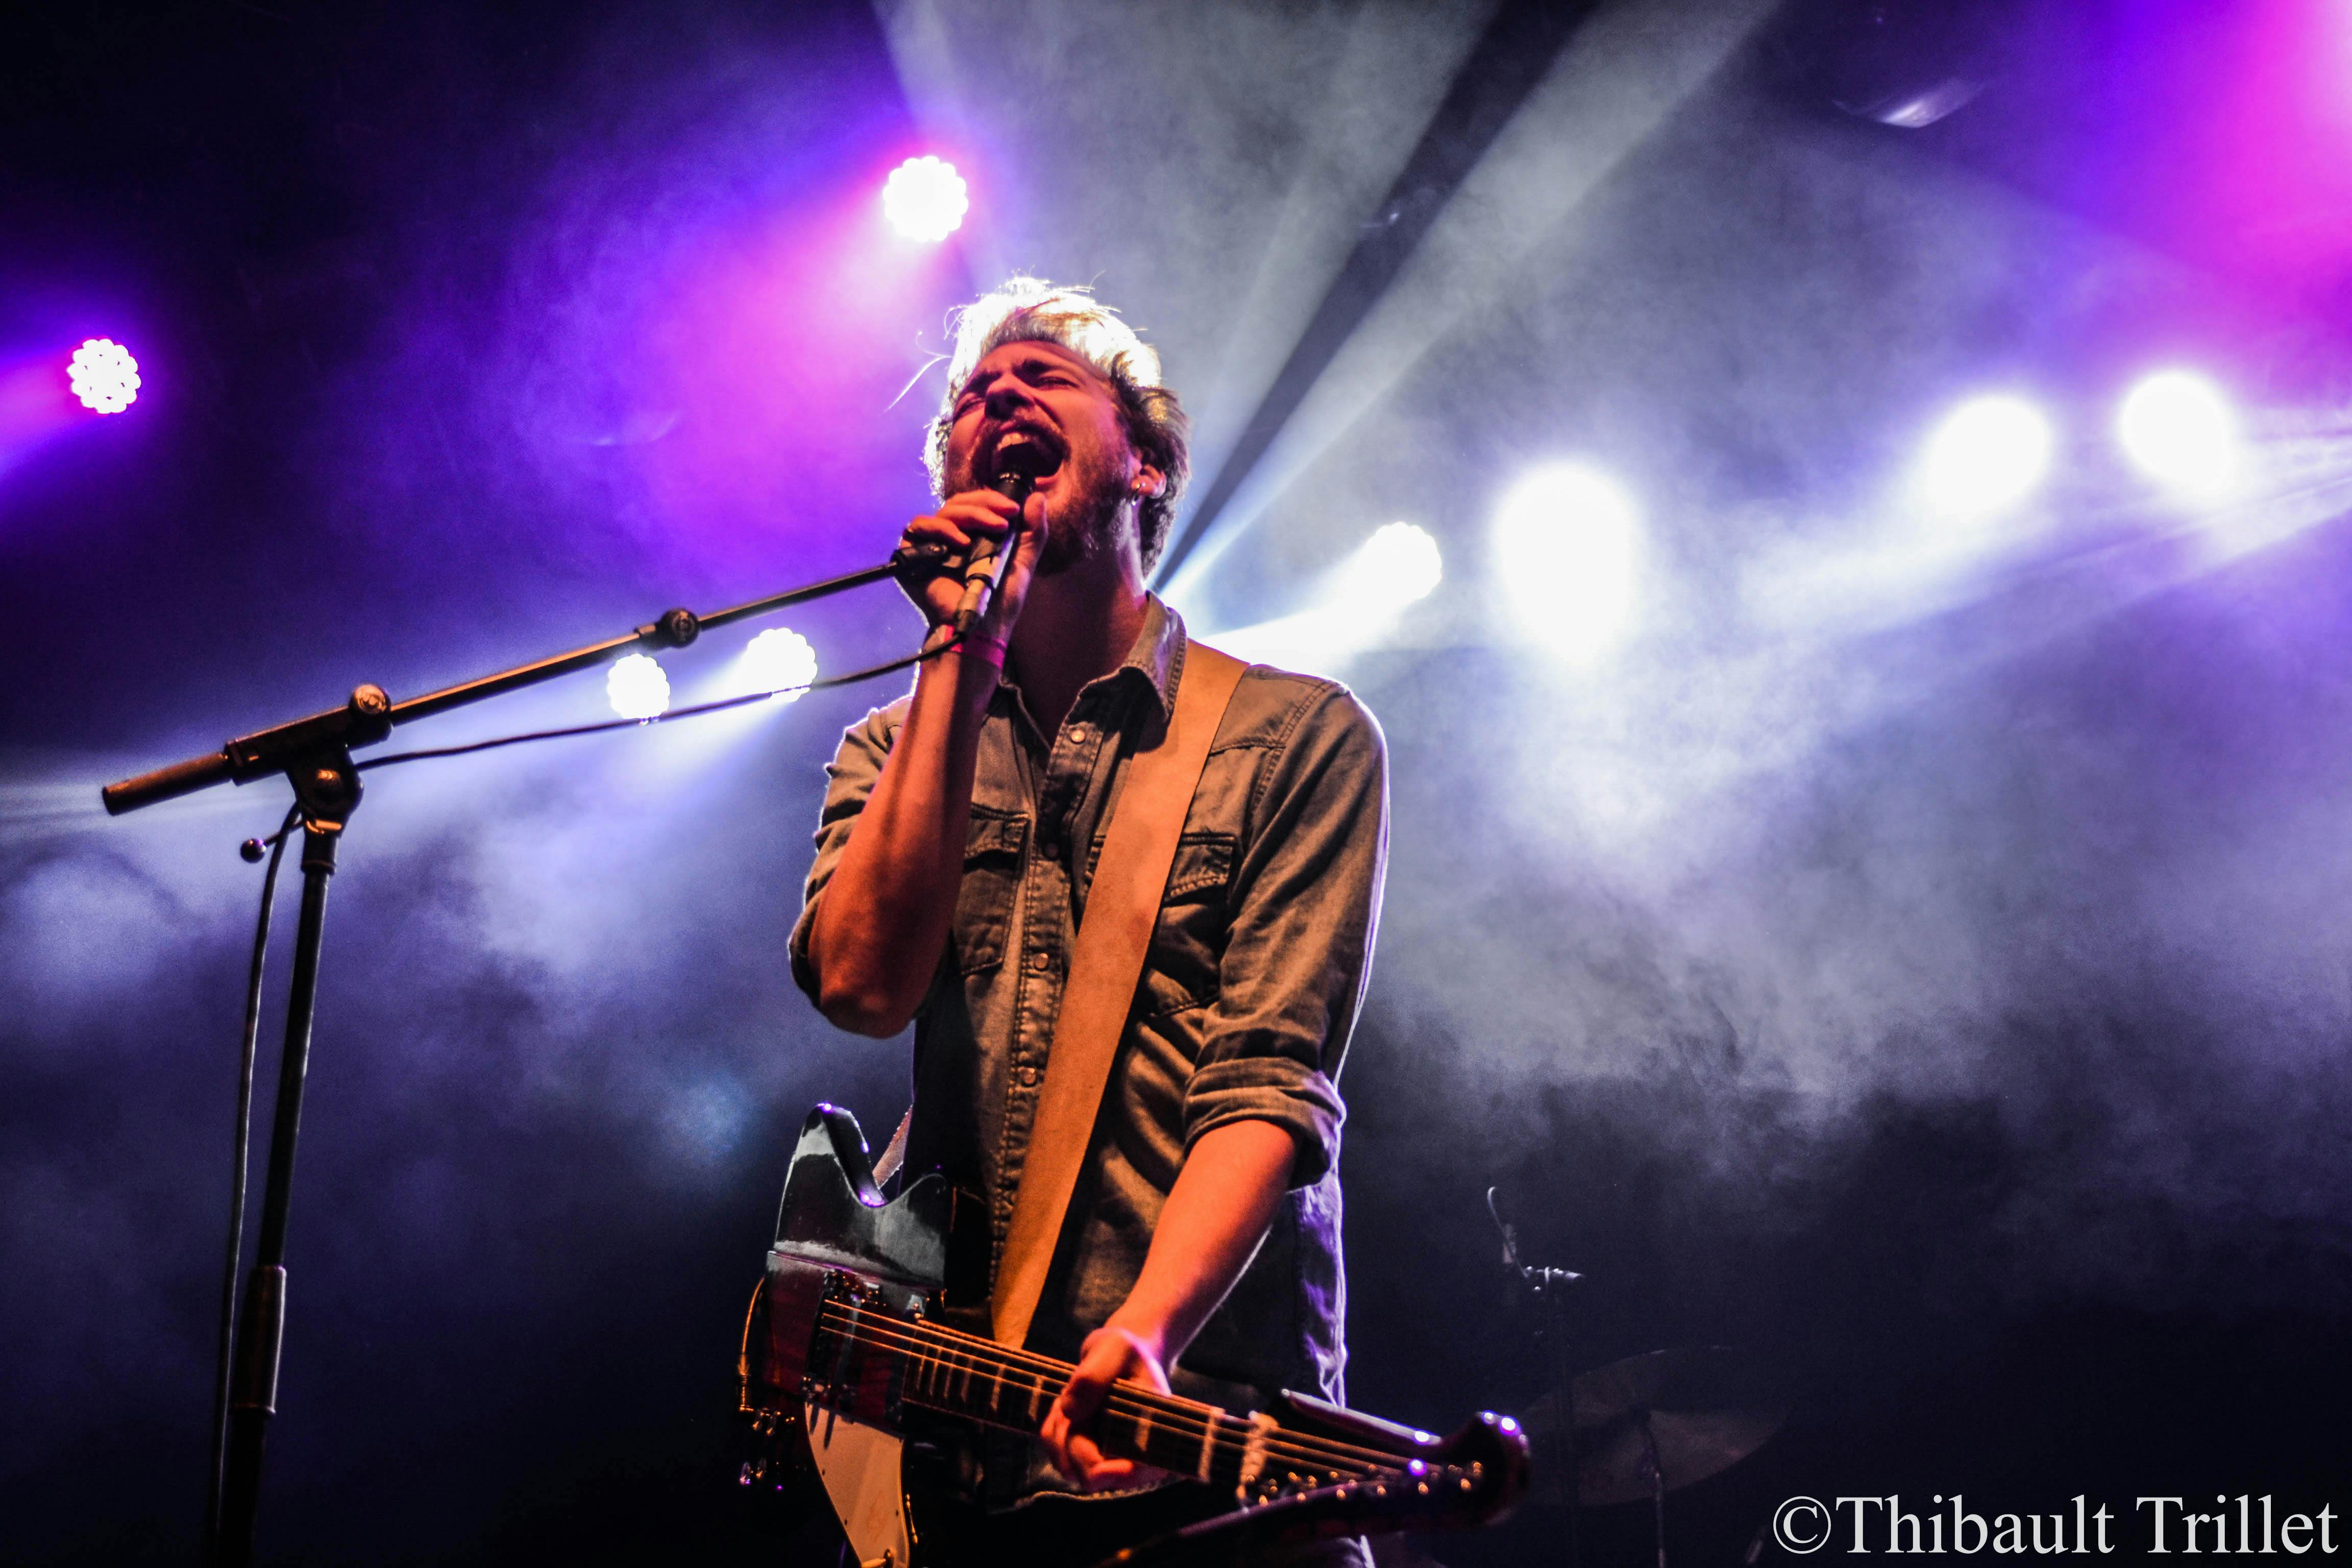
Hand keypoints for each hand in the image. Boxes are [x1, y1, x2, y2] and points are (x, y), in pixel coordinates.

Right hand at [896, 488, 1047, 644]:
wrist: (983, 627)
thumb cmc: (1000, 600)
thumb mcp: (1023, 561)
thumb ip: (1033, 531)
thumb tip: (1037, 498)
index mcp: (973, 535)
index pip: (975, 504)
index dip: (992, 499)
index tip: (1013, 509)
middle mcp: (950, 537)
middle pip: (959, 503)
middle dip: (985, 505)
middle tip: (1005, 517)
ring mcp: (931, 545)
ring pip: (943, 512)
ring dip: (970, 514)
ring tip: (994, 529)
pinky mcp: (913, 555)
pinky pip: (920, 527)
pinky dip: (941, 529)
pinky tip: (961, 542)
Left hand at [1040, 1322, 1176, 1490]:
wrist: (1119, 1354)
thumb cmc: (1125, 1351)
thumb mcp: (1114, 1348)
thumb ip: (1093, 1377)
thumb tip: (1070, 1413)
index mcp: (1155, 1433)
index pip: (1139, 1470)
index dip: (1118, 1476)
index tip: (1097, 1471)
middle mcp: (1133, 1455)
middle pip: (1091, 1472)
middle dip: (1074, 1438)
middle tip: (1074, 1396)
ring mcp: (1107, 1459)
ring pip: (1068, 1466)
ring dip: (1060, 1431)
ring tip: (1073, 1394)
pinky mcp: (1085, 1455)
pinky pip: (1056, 1453)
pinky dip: (1053, 1428)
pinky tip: (1067, 1403)